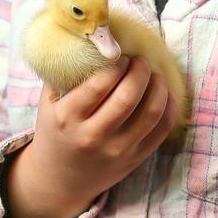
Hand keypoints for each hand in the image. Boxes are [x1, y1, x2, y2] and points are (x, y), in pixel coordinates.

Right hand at [6, 56, 177, 217]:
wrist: (60, 179)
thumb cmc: (56, 131)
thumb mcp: (49, 103)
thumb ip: (64, 73)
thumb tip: (88, 38)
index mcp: (68, 118)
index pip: (100, 84)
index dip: (116, 64)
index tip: (120, 57)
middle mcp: (93, 136)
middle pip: (129, 96)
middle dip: (140, 70)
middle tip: (139, 61)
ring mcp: (118, 150)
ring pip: (152, 112)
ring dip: (158, 85)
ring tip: (152, 74)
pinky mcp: (136, 159)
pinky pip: (162, 129)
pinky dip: (168, 105)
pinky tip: (162, 93)